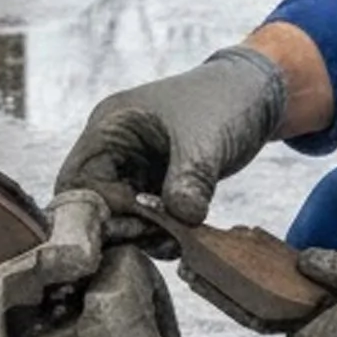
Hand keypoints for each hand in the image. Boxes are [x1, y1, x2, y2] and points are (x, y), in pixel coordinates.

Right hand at [57, 46, 287, 225]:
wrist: (259, 95)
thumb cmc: (226, 101)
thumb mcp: (207, 140)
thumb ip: (190, 180)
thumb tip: (179, 221)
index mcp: (110, 126)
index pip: (77, 181)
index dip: (100, 209)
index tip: (139, 223)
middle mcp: (113, 148)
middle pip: (92, 204)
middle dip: (121, 226)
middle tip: (158, 237)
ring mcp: (134, 167)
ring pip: (118, 216)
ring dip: (142, 234)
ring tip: (175, 241)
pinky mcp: (155, 183)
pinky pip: (143, 217)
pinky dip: (158, 231)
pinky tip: (181, 239)